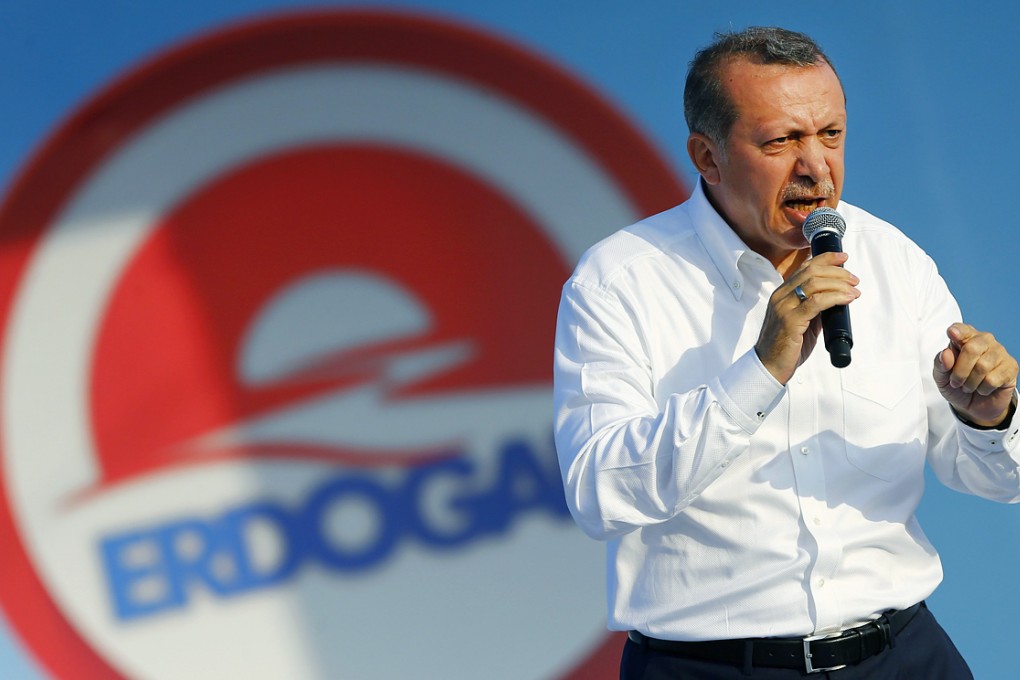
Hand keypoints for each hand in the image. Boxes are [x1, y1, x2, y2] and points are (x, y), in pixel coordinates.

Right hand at [755, 251, 860, 383]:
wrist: (769, 366)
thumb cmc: (786, 346)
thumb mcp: (802, 322)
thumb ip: (814, 308)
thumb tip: (835, 299)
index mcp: (782, 294)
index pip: (804, 268)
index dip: (825, 259)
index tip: (843, 258)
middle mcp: (781, 297)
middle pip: (812, 272)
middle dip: (837, 272)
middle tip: (854, 280)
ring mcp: (784, 308)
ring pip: (815, 283)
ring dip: (839, 284)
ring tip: (854, 290)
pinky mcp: (791, 321)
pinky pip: (816, 302)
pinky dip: (835, 297)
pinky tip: (847, 298)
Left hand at [933, 323, 1018, 426]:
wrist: (973, 406)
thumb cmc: (956, 386)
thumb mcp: (941, 377)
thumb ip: (940, 365)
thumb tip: (946, 354)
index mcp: (965, 338)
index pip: (962, 329)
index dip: (958, 331)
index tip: (952, 333)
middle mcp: (984, 341)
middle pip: (972, 348)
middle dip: (960, 371)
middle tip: (955, 383)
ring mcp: (1000, 353)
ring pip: (982, 366)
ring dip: (970, 383)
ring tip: (968, 387)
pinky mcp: (1011, 367)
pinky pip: (992, 379)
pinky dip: (982, 389)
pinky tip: (983, 389)